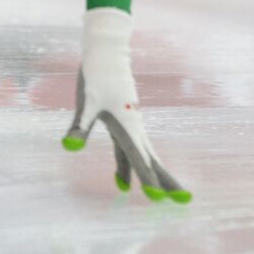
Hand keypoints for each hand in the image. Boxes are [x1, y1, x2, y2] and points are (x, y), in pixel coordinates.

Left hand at [62, 8, 190, 201]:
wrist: (107, 52)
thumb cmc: (96, 75)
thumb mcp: (85, 102)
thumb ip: (79, 127)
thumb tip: (69, 148)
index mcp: (128, 125)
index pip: (140, 159)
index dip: (147, 180)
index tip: (156, 200)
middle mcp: (134, 127)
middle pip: (153, 160)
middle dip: (167, 182)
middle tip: (184, 201)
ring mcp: (130, 125)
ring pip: (145, 156)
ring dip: (153, 176)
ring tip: (160, 199)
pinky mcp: (123, 122)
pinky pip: (130, 151)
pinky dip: (130, 167)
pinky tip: (120, 183)